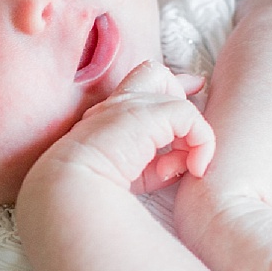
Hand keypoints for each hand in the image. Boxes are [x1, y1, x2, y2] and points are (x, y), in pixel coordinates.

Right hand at [38, 60, 214, 193]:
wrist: (70, 190)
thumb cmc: (92, 196)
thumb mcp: (128, 181)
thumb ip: (151, 171)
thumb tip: (174, 166)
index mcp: (105, 125)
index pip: (139, 98)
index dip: (165, 95)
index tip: (190, 89)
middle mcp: (114, 108)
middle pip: (151, 74)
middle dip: (177, 88)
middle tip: (194, 104)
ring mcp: (126, 104)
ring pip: (166, 82)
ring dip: (188, 120)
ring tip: (192, 160)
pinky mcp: (144, 111)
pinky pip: (188, 116)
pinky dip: (201, 141)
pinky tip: (196, 167)